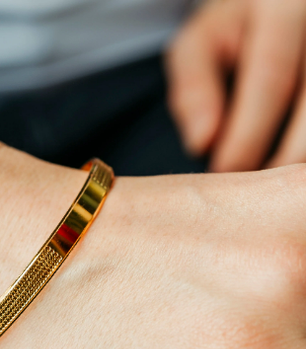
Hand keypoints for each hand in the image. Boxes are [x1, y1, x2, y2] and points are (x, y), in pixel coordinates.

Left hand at [167, 0, 305, 171]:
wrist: (270, 9)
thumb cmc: (228, 34)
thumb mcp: (198, 47)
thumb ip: (193, 89)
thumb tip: (202, 143)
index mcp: (283, 8)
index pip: (270, 79)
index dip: (247, 135)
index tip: (225, 171)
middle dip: (282, 156)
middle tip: (251, 192)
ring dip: (301, 162)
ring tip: (269, 188)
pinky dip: (305, 155)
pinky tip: (287, 171)